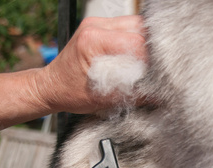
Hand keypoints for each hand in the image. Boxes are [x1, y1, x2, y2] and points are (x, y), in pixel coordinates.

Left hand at [30, 15, 147, 113]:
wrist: (51, 87)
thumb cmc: (70, 93)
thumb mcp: (104, 99)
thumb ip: (135, 93)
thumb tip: (160, 93)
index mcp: (93, 41)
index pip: (136, 43)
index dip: (151, 61)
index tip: (156, 77)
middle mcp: (95, 27)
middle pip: (140, 29)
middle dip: (152, 51)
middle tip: (155, 71)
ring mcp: (97, 23)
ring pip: (137, 24)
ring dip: (146, 43)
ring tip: (147, 64)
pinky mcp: (100, 26)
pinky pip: (128, 26)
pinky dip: (137, 40)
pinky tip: (138, 56)